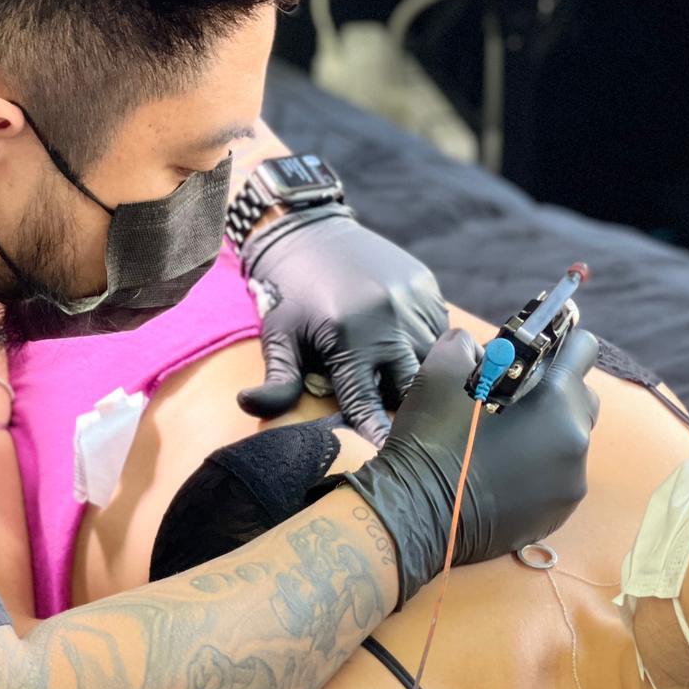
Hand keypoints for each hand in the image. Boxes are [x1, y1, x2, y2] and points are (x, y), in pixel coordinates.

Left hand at [238, 205, 448, 445]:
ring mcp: (413, 300)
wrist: (311, 231)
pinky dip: (431, 349)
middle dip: (413, 410)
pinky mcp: (426, 286)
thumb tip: (248, 406)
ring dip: (426, 379)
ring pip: (435, 358)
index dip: (379, 433)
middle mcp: (389, 318)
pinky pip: (440, 330)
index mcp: (349, 336)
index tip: (390, 457)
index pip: (369, 401)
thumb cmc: (289, 293)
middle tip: (412, 430)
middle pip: (416, 385)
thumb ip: (277, 378)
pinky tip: (416, 355)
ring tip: (418, 396)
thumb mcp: (278, 335)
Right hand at [322, 326, 599, 607]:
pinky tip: (504, 468)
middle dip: (554, 388)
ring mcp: (570, 482)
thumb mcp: (438, 374)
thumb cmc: (432, 439)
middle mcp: (576, 443)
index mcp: (555, 403)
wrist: (416, 514)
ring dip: (547, 429)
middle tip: (512, 395)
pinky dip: (540, 465)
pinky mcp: (557, 512)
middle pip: (581, 397)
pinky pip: (560, 474)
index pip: (583, 350)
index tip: (536, 348)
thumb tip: (475, 346)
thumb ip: (464, 346)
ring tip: (504, 436)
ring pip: (571, 438)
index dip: (559, 342)